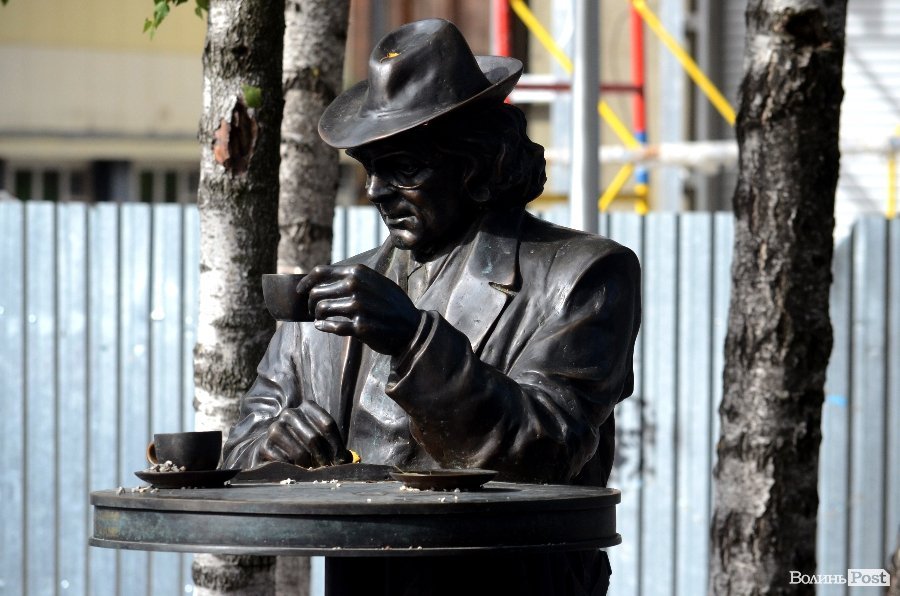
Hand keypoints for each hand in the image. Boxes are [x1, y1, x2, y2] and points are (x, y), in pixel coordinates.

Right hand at [259, 401, 351, 467]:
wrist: (272, 449)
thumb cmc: (303, 444)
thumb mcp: (321, 439)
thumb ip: (335, 446)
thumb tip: (350, 460)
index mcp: (307, 407)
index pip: (327, 424)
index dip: (337, 446)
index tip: (341, 461)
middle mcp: (289, 413)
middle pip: (314, 438)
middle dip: (323, 458)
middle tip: (326, 470)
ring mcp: (275, 428)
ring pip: (300, 452)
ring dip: (309, 466)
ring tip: (313, 471)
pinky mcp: (264, 446)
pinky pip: (284, 462)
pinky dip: (293, 470)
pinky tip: (296, 471)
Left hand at [298, 264, 419, 355]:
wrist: (412, 327)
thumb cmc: (390, 305)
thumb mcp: (375, 282)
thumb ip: (352, 279)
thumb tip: (321, 282)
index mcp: (358, 272)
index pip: (320, 272)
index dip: (306, 282)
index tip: (300, 291)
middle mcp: (356, 286)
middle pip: (316, 292)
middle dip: (310, 303)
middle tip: (314, 311)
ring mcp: (358, 306)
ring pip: (321, 310)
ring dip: (317, 316)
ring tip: (321, 320)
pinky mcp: (360, 326)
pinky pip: (332, 326)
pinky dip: (324, 327)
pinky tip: (323, 327)